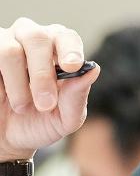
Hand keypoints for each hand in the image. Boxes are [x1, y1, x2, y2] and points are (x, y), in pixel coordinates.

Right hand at [0, 17, 99, 161]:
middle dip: (43, 74)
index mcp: (59, 50)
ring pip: (10, 50)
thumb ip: (77, 96)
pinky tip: (3, 95)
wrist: (7, 139)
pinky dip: (1, 81)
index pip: (67, 37)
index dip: (70, 49)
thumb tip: (93, 70)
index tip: (72, 67)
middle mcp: (31, 39)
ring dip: (19, 83)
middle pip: (37, 38)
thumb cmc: (41, 122)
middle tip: (45, 104)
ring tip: (22, 107)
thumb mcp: (65, 118)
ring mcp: (5, 43)